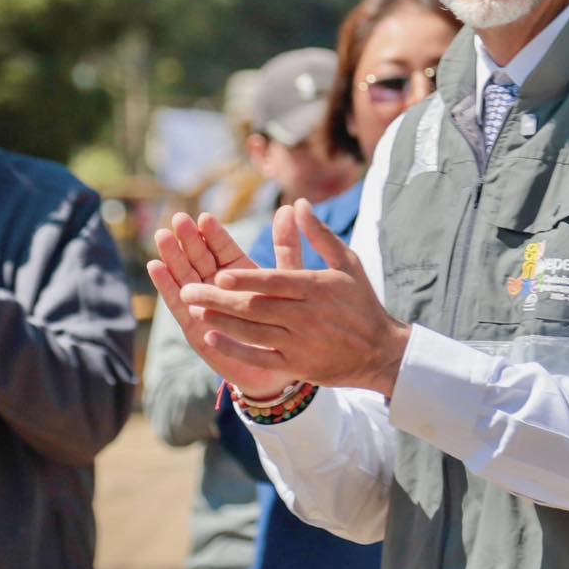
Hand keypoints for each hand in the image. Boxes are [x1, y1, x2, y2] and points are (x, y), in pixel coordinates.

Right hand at [146, 211, 293, 400]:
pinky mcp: (194, 326)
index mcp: (238, 273)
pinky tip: (155, 267)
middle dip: (189, 239)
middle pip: (200, 257)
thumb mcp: (287, 282)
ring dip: (173, 256)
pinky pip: (178, 303)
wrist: (276, 370)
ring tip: (162, 237)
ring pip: (185, 275)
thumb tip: (289, 207)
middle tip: (178, 219)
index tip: (204, 217)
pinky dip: (166, 285)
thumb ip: (287, 247)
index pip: (223, 248)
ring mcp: (203, 304)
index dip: (213, 234)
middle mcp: (217, 286)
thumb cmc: (285, 324)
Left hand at [179, 199, 410, 398]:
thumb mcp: (347, 262)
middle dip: (219, 298)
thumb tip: (297, 204)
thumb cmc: (361, 301)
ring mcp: (301, 343)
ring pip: (254, 332)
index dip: (246, 278)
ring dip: (221, 321)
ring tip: (193, 309)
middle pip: (256, 307)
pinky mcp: (298, 365)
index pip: (275, 281)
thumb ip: (319, 235)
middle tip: (188, 289)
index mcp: (317, 288)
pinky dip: (236, 348)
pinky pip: (261, 358)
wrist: (381, 352)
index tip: (218, 272)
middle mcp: (307, 316)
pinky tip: (213, 337)